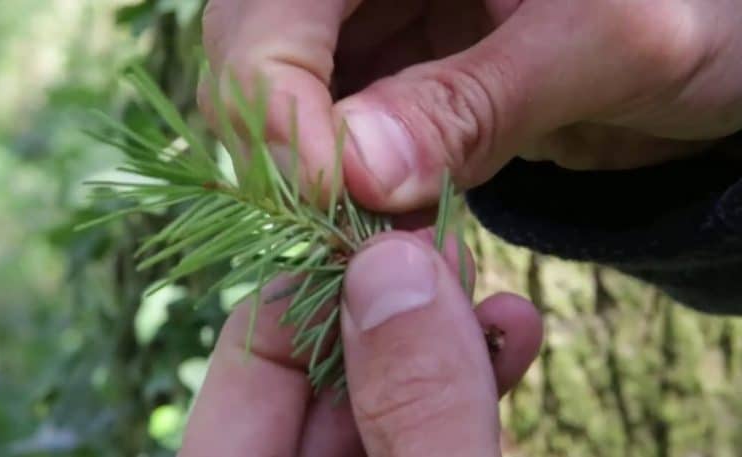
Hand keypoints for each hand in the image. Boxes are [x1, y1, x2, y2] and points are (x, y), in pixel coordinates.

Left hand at [179, 230, 542, 455]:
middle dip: (392, 303)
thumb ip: (416, 411)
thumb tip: (390, 268)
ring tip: (491, 287)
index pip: (251, 358)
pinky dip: (468, 385)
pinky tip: (510, 333)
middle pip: (323, 368)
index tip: (387, 233)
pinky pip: (426, 424)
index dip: (319, 286)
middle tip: (444, 245)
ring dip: (443, 337)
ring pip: (384, 393)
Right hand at [200, 0, 741, 211]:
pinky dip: (349, 188)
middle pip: (253, 43)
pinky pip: (330, 135)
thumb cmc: (704, 12)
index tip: (323, 194)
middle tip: (344, 229)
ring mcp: (370, 17)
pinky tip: (392, 218)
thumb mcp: (611, 44)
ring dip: (314, 177)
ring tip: (377, 232)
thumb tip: (360, 172)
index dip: (274, 93)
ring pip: (281, 98)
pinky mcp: (387, 74)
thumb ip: (482, 100)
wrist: (718, 44)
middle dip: (283, 142)